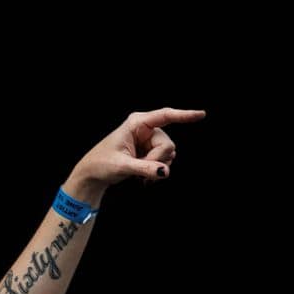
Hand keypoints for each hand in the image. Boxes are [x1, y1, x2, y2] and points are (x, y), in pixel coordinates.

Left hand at [65, 107, 206, 202]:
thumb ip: (145, 168)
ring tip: (140, 174)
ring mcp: (149, 141)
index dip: (185, 115)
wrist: (92, 175)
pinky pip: (164, 162)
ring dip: (157, 168)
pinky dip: (156, 172)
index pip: (165, 115)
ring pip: (168, 155)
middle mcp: (146, 129)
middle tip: (140, 169)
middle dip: (157, 160)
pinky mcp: (149, 152)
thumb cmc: (101, 164)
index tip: (201, 114)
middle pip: (168, 144)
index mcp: (137, 123)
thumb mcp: (122, 166)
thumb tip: (165, 172)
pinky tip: (144, 178)